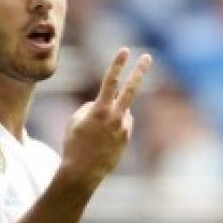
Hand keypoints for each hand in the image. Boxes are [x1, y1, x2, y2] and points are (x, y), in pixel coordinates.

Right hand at [61, 47, 151, 188]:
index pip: (110, 82)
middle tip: (148, 56)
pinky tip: (102, 142)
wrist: (83, 171)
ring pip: (120, 112)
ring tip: (96, 136)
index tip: (125, 50)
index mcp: (100, 110)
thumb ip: (93, 107)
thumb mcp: (76, 120)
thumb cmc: (74, 144)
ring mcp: (124, 128)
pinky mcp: (127, 138)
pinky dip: (112, 129)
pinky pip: (120, 126)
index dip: (117, 65)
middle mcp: (116, 117)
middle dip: (139, 72)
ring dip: (110, 117)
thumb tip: (109, 105)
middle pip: (131, 90)